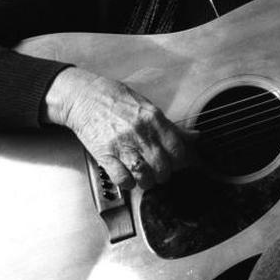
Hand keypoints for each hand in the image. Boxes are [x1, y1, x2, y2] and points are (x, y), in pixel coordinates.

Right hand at [43, 67, 195, 188]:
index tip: (175, 162)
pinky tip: (128, 177)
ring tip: (144, 176)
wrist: (84, 97)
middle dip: (163, 174)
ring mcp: (122, 145)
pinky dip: (128, 183)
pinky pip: (123, 179)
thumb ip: (171, 127)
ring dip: (147, 181)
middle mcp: (140, 133)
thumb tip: (195, 136)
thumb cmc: (116, 101)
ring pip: (145, 176)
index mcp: (154, 120)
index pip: (178, 150)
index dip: (180, 161)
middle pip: (163, 167)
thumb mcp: (148, 108)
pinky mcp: (105, 155)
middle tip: (159, 171)